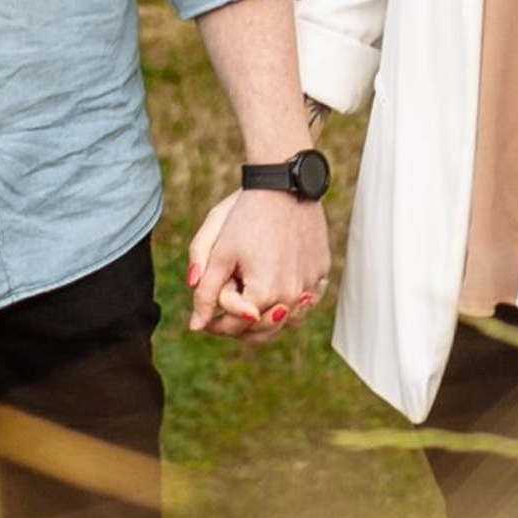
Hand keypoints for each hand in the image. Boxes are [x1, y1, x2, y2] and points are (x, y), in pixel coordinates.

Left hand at [187, 188, 330, 337]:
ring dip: (268, 320)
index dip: (215, 326)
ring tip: (250, 309)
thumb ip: (205, 293)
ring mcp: (310, 285)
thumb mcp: (220, 254)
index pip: (234, 327)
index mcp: (262, 294)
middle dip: (241, 329)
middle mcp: (291, 296)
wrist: (283, 185)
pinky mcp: (322, 271)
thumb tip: (195, 326)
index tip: (204, 320)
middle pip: (263, 331)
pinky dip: (292, 302)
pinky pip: (307, 299)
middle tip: (225, 320)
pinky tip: (278, 292)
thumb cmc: (246, 217)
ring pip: (288, 321)